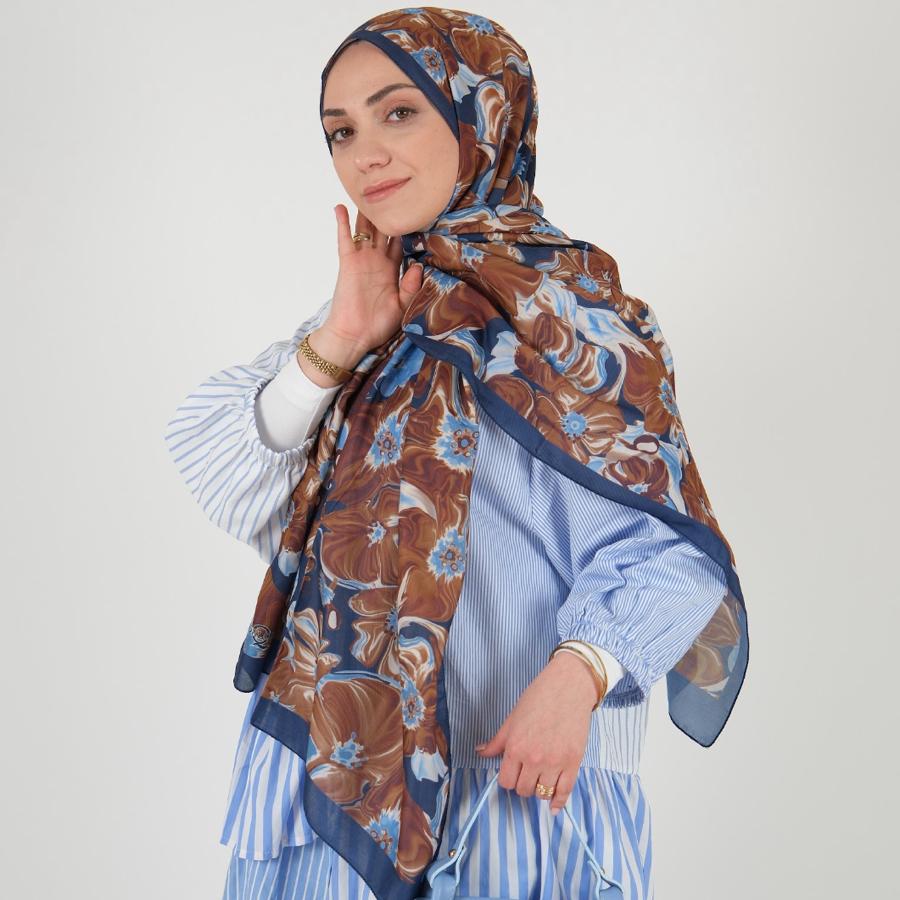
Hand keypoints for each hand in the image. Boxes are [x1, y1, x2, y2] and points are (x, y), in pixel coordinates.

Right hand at [321, 204, 423, 355]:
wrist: (354, 336)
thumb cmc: (377, 325)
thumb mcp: (402, 306)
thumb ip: (411, 287)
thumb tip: (417, 265)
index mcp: (392, 271)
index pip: (402, 244)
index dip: (409, 229)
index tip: (418, 211)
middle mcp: (377, 261)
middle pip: (383, 231)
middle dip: (388, 214)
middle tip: (395, 192)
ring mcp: (362, 260)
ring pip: (365, 230)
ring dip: (367, 212)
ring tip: (369, 191)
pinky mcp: (347, 263)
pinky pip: (345, 239)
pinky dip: (343, 223)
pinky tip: (342, 206)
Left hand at [474, 652, 598, 815]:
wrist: (568, 687)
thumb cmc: (538, 698)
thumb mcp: (512, 719)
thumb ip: (497, 741)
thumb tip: (480, 752)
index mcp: (515, 747)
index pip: (506, 781)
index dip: (508, 778)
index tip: (512, 772)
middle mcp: (534, 758)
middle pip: (523, 790)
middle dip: (522, 784)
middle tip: (526, 773)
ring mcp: (555, 762)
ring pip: (542, 793)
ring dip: (539, 790)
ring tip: (540, 780)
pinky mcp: (573, 762)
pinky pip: (565, 791)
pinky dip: (558, 802)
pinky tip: (554, 805)